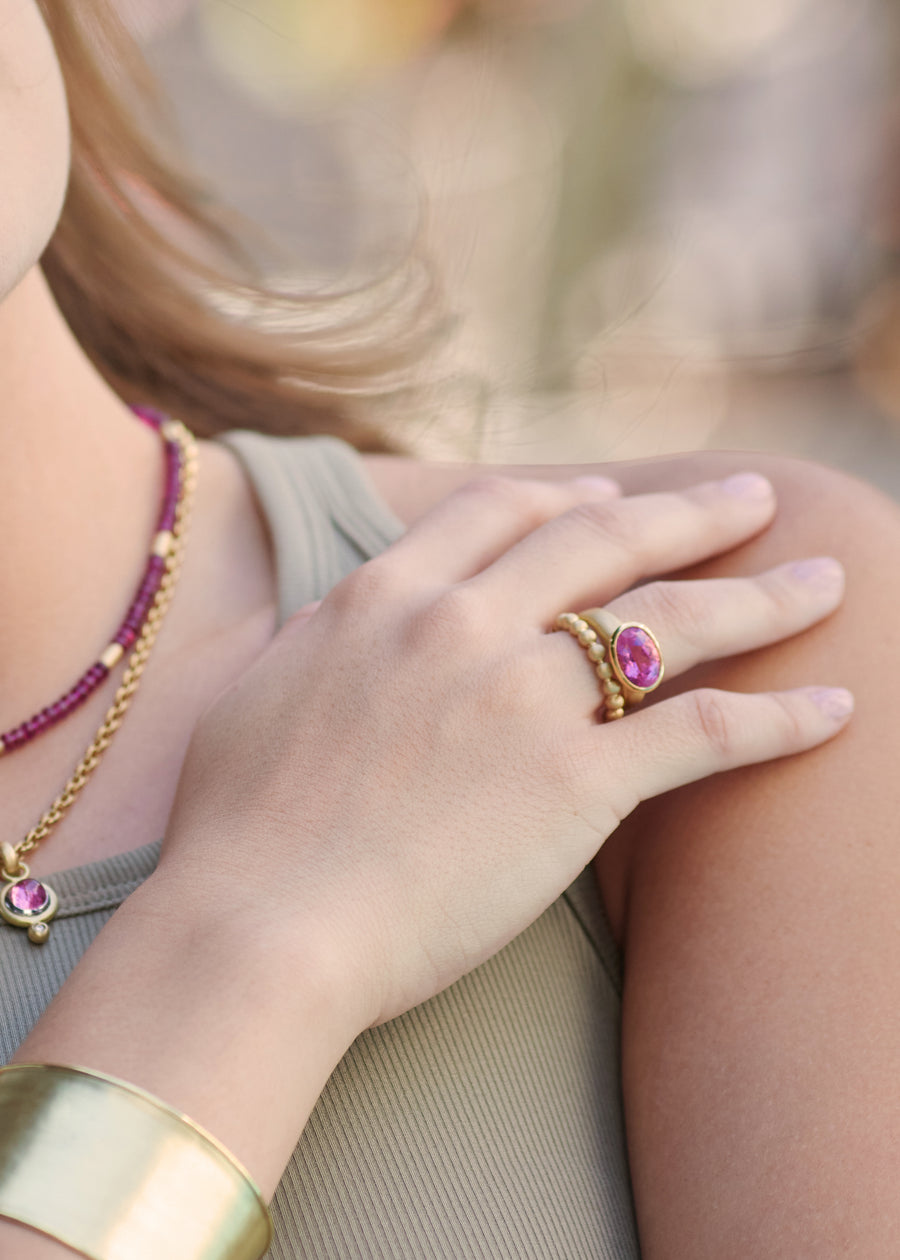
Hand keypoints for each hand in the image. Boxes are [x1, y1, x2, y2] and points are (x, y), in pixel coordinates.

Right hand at [160, 471, 848, 1032]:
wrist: (258, 924)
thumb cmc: (237, 826)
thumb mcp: (259, 694)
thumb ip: (319, 639)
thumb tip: (342, 614)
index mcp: (389, 595)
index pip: (501, 511)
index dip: (569, 499)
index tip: (611, 501)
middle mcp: (468, 623)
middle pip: (606, 540)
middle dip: (691, 514)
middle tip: (755, 499)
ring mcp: (528, 698)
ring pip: (672, 620)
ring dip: (762, 595)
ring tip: (827, 578)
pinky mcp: (578, 783)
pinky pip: (704, 733)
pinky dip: (779, 719)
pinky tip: (838, 709)